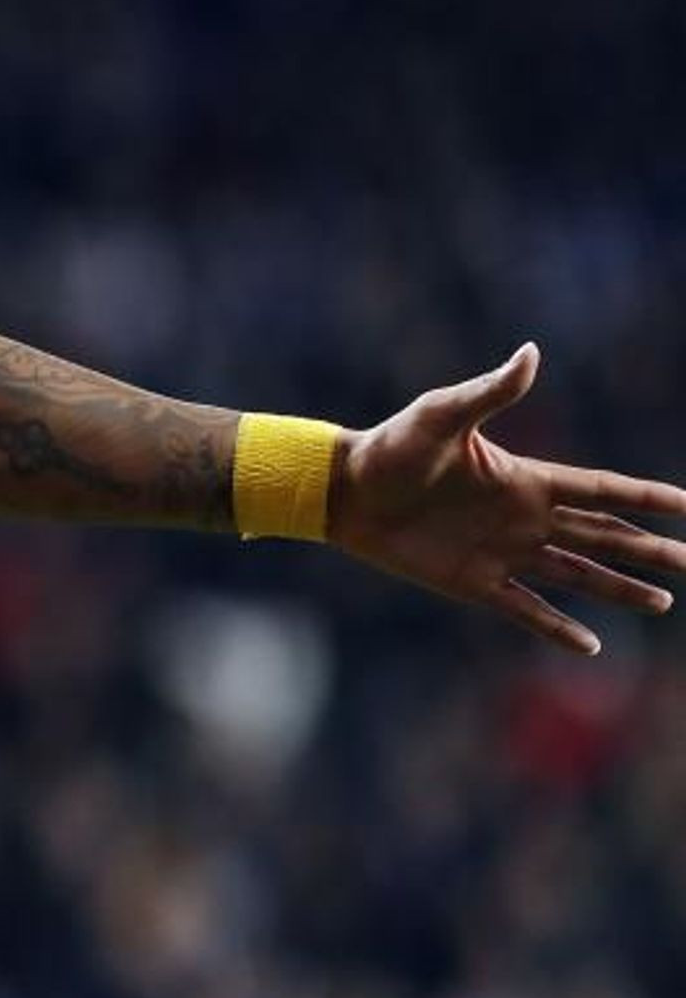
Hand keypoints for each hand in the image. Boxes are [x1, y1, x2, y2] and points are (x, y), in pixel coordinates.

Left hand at [332, 344, 685, 654]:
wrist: (343, 490)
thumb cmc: (390, 445)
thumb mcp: (442, 414)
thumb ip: (490, 391)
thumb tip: (531, 352)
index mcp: (525, 479)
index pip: (601, 490)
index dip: (645, 497)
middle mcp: (523, 518)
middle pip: (602, 535)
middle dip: (649, 550)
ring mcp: (501, 552)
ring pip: (576, 575)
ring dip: (617, 589)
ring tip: (662, 602)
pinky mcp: (472, 582)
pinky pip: (525, 610)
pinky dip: (558, 628)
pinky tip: (591, 646)